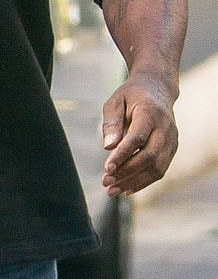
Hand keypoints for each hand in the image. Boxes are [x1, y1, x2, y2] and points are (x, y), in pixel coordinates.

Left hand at [101, 74, 178, 196]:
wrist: (157, 88)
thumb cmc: (131, 95)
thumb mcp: (115, 101)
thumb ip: (111, 123)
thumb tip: (108, 147)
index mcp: (150, 112)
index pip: (138, 138)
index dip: (123, 155)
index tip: (106, 169)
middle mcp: (165, 127)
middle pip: (149, 156)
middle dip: (126, 172)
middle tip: (106, 183)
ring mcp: (172, 139)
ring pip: (157, 167)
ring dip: (134, 182)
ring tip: (112, 190)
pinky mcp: (173, 148)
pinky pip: (160, 169)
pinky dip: (144, 181)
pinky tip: (126, 189)